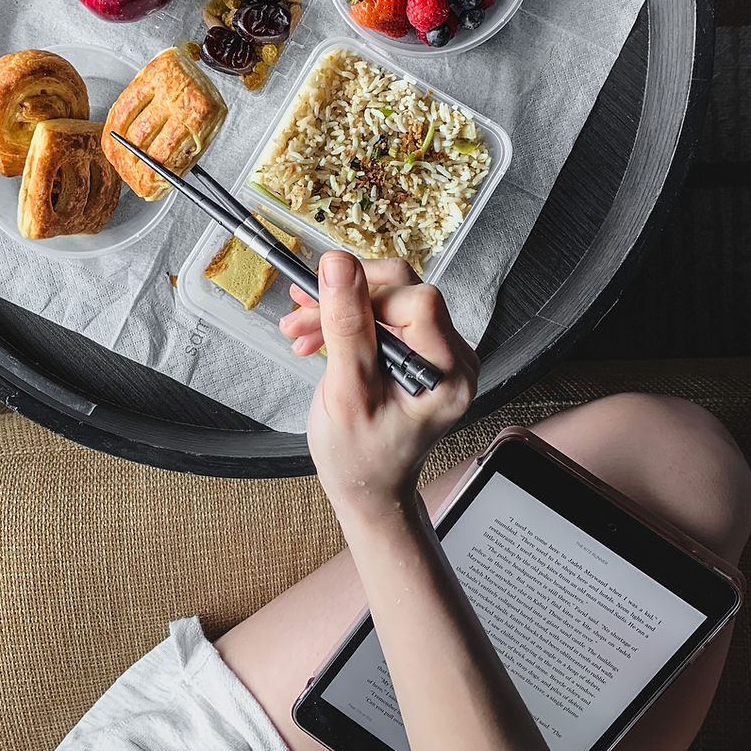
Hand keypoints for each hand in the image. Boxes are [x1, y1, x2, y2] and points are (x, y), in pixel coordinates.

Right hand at [279, 252, 478, 524]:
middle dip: (345, 299)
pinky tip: (315, 337)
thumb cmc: (361, 457)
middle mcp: (452, 357)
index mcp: (449, 372)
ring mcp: (436, 353)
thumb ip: (346, 326)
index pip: (417, 301)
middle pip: (402, 291)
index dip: (368, 297)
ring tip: (298, 329)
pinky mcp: (416, 352)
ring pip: (386, 300)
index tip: (325, 309)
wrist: (366, 486)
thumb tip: (338, 264)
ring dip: (337, 310)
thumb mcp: (347, 393)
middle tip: (300, 312)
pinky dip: (346, 323)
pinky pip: (382, 317)